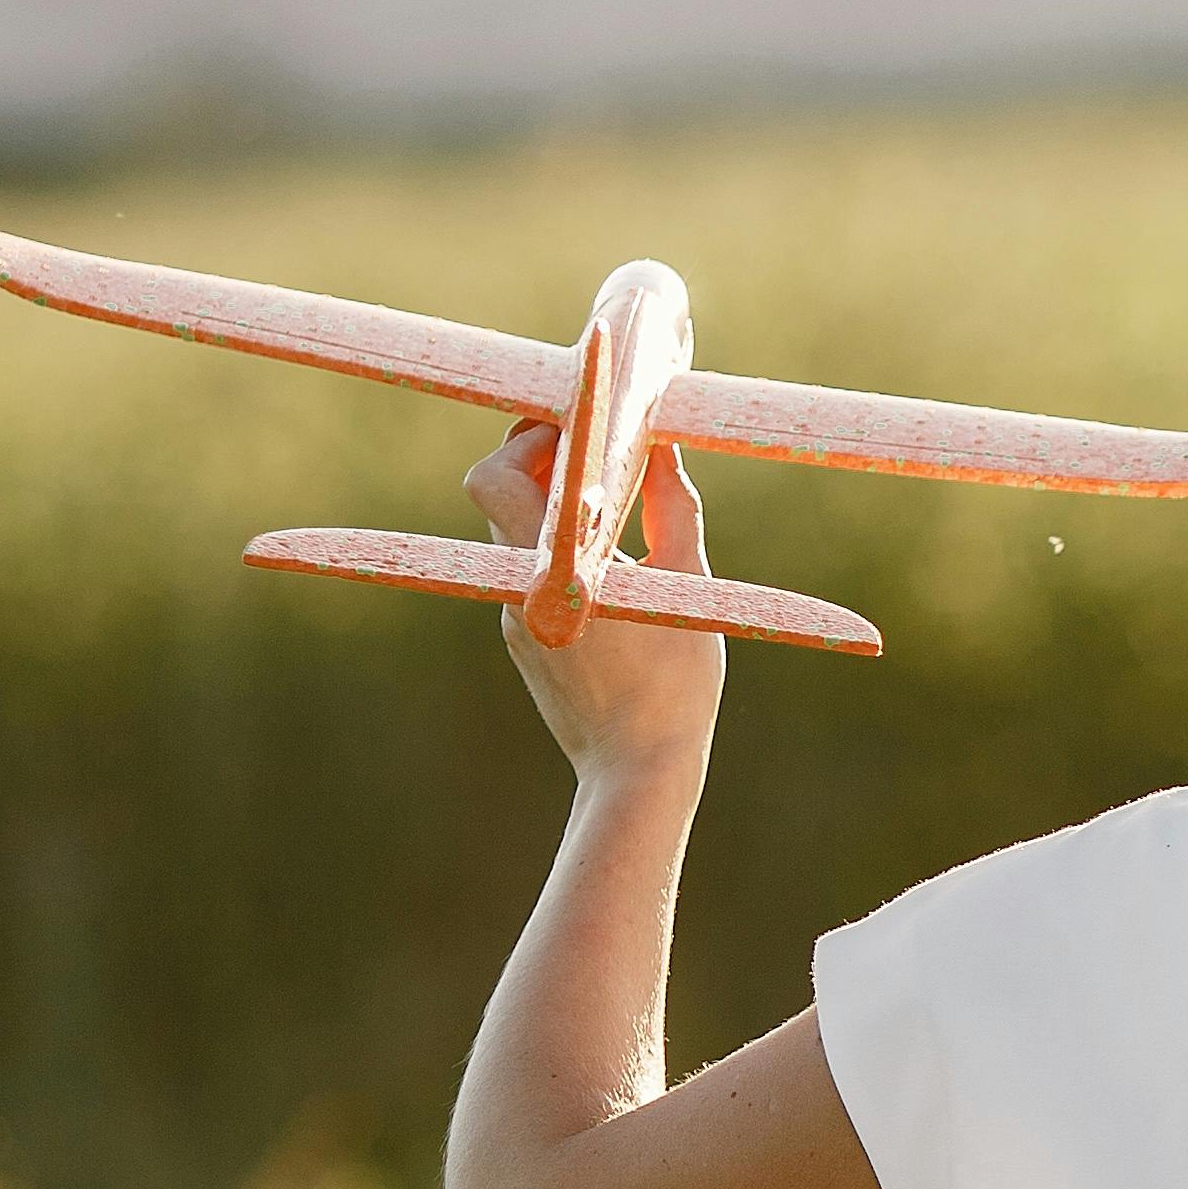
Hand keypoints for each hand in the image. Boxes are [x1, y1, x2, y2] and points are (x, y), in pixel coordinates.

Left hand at [466, 423, 727, 787]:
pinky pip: (529, 572)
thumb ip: (673, 509)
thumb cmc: (676, 683)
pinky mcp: (521, 639)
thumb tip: (663, 448)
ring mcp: (511, 615)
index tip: (577, 417)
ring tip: (613, 502)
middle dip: (537, 459)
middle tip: (592, 448)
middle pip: (496, 493)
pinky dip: (560, 551)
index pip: (500, 476)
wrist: (638, 771)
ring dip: (553, 504)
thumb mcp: (690, 586)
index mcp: (553, 568)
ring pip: (513, 532)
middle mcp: (517, 587)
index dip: (530, 435)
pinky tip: (612, 566)